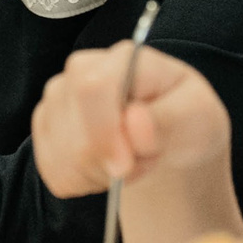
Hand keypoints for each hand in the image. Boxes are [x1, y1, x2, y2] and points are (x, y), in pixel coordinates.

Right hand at [31, 44, 228, 199]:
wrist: (169, 136)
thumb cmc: (185, 119)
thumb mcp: (198, 117)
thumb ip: (170, 118)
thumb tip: (134, 121)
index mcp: (122, 59)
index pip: (91, 88)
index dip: (103, 132)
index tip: (125, 166)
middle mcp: (80, 71)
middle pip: (71, 127)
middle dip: (106, 161)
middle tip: (142, 162)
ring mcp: (57, 99)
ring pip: (61, 154)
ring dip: (99, 175)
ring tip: (130, 162)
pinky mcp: (45, 130)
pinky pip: (54, 171)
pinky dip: (83, 183)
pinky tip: (106, 169)